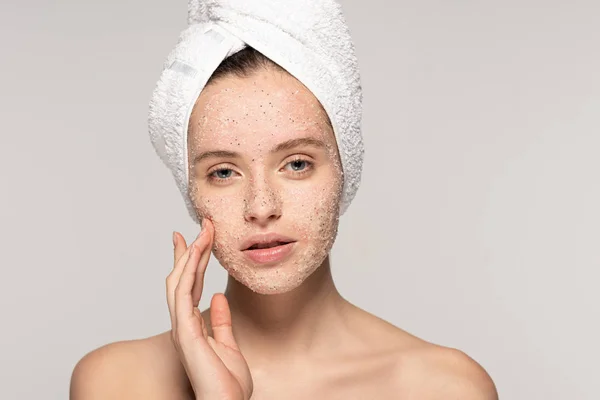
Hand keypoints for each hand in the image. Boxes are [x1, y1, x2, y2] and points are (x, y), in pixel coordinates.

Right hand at [167, 219, 252, 399]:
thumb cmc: (227, 384)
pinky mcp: (186, 333)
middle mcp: (183, 324)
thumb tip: (217, 298)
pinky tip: (196, 253)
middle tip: (201, 226)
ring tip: (203, 231)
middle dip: (190, 251)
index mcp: (193, 326)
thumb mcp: (228, 345)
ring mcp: (182, 328)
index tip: (195, 238)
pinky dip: (187, 271)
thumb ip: (222, 321)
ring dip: (191, 255)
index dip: (191, 261)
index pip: (189, 286)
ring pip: (179, 282)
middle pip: (181, 279)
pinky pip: (183, 295)